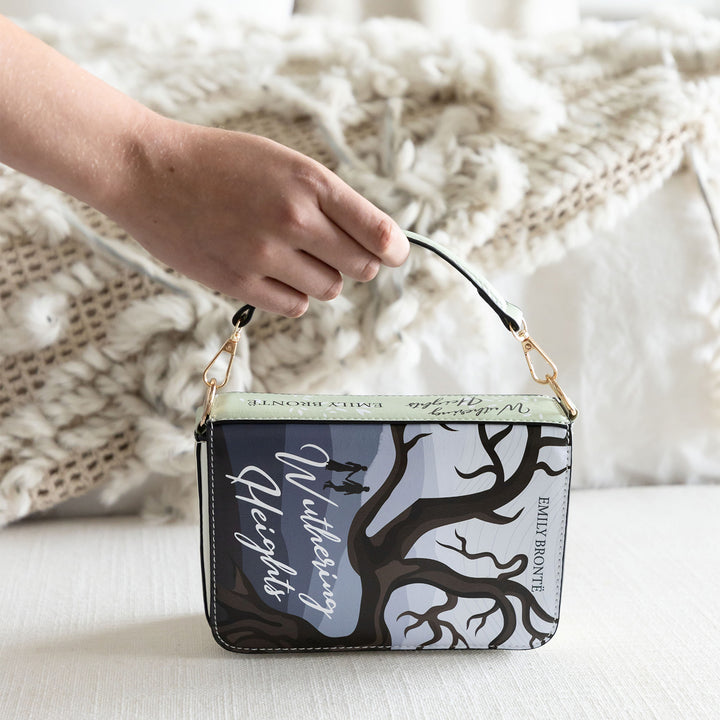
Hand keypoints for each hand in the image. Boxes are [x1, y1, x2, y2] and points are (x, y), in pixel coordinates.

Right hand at [107, 117, 409, 316]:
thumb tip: (372, 241)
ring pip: (329, 290)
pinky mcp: (238, 282)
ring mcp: (264, 255)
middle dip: (357, 262)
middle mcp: (293, 219)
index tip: (394, 254)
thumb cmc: (219, 162)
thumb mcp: (282, 162)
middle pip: (361, 268)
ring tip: (293, 255)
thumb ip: (326, 199)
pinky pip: (295, 306)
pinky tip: (274, 272)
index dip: (395, 249)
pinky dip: (294, 295)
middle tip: (335, 251)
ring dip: (322, 277)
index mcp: (310, 182)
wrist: (148, 171)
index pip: (378, 233)